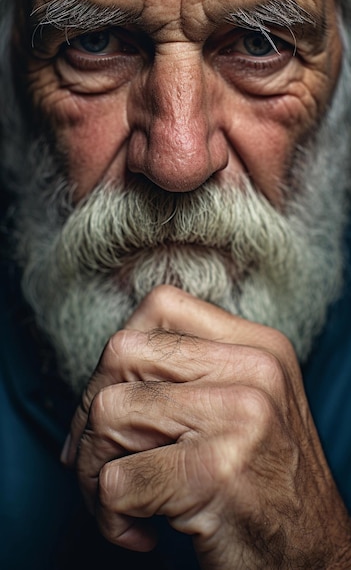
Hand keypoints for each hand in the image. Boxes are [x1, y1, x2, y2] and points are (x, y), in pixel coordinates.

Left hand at [63, 285, 350, 568]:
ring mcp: (238, 416)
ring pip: (108, 413)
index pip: (160, 305)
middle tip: (102, 461)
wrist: (316, 559)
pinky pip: (116, 481)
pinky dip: (109, 516)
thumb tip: (102, 378)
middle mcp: (254, 370)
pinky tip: (141, 532)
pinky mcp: (214, 472)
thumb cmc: (266, 486)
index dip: (119, 355)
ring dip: (95, 469)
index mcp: (259, 347)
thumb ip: (189, 374)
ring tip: (121, 502)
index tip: (112, 403)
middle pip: (121, 352)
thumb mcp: (245, 408)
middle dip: (91, 412)